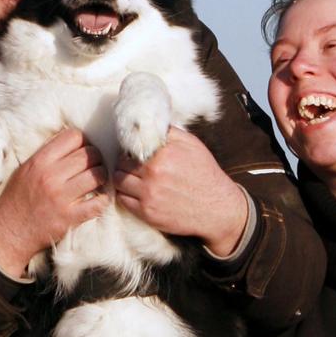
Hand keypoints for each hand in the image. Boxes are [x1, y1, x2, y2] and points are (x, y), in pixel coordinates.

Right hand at [0, 128, 106, 278]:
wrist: (8, 232)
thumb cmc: (16, 199)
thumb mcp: (25, 170)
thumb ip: (47, 155)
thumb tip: (72, 142)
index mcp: (39, 161)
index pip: (73, 137)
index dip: (84, 141)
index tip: (83, 149)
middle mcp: (50, 177)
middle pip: (89, 154)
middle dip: (96, 158)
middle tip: (93, 166)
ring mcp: (61, 198)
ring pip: (97, 175)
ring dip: (102, 177)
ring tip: (97, 181)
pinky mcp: (69, 218)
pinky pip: (98, 203)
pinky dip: (104, 200)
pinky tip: (99, 199)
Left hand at [113, 128, 248, 256]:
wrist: (217, 208)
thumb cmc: (205, 174)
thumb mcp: (192, 145)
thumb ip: (169, 133)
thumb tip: (148, 123)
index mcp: (163, 154)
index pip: (131, 147)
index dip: (132, 150)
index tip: (136, 154)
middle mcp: (154, 174)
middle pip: (121, 164)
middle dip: (126, 164)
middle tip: (134, 167)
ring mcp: (149, 195)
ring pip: (118, 181)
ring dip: (123, 179)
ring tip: (134, 180)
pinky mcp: (147, 213)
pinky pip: (123, 200)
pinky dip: (126, 195)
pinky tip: (137, 193)